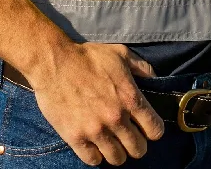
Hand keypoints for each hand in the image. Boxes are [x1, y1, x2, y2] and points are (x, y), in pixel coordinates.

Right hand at [30, 41, 164, 165]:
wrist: (55, 63)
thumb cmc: (88, 57)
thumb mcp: (120, 53)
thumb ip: (141, 66)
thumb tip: (154, 77)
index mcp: (130, 98)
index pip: (155, 129)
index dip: (154, 130)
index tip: (147, 127)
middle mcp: (116, 118)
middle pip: (138, 149)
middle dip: (137, 144)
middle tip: (129, 136)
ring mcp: (95, 130)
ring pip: (117, 158)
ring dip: (117, 152)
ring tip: (113, 142)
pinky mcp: (75, 137)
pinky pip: (93, 160)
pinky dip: (96, 155)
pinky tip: (95, 145)